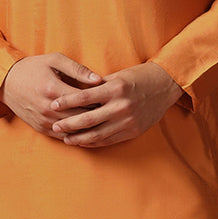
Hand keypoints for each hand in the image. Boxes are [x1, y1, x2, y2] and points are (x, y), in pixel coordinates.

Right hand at [0, 53, 104, 136]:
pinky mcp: (41, 129)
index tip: (111, 98)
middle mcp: (49, 108)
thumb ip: (78, 69)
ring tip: (102, 122)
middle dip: (98, 115)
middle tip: (110, 112)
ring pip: (74, 130)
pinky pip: (63, 137)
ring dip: (89, 128)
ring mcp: (44, 121)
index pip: (86, 100)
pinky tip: (87, 131)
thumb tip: (99, 79)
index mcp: (54, 89)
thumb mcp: (54, 60)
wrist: (6, 82)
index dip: (101, 100)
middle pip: (82, 117)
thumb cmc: (32, 68)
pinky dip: (77, 135)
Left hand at [50, 62, 185, 146]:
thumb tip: (75, 92)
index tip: (53, 105)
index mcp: (116, 89)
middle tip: (54, 126)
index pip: (84, 97)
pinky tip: (83, 141)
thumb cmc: (138, 77)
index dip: (67, 102)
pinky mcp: (133, 131)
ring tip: (66, 138)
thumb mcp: (118, 76)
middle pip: (88, 119)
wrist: (165, 85)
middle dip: (69, 124)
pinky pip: (109, 140)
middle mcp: (121, 106)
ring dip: (79, 138)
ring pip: (97, 134)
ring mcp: (128, 120)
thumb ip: (98, 86)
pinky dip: (94, 142)